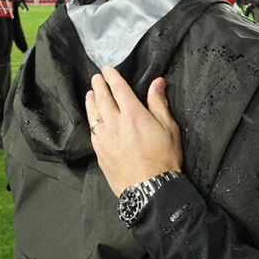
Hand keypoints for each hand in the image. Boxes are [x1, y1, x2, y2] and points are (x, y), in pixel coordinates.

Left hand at [86, 67, 182, 196]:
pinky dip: (91, 121)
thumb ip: (159, 104)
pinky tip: (92, 120)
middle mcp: (115, 123)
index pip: (119, 89)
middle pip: (102, 99)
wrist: (149, 188)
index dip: (112, 77)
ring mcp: (104, 139)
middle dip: (98, 86)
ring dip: (91, 101)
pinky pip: (92, 132)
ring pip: (93, 115)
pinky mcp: (100, 152)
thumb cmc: (164, 158)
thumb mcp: (168, 128)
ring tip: (90, 94)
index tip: (107, 69)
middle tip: (96, 78)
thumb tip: (157, 82)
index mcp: (133, 114)